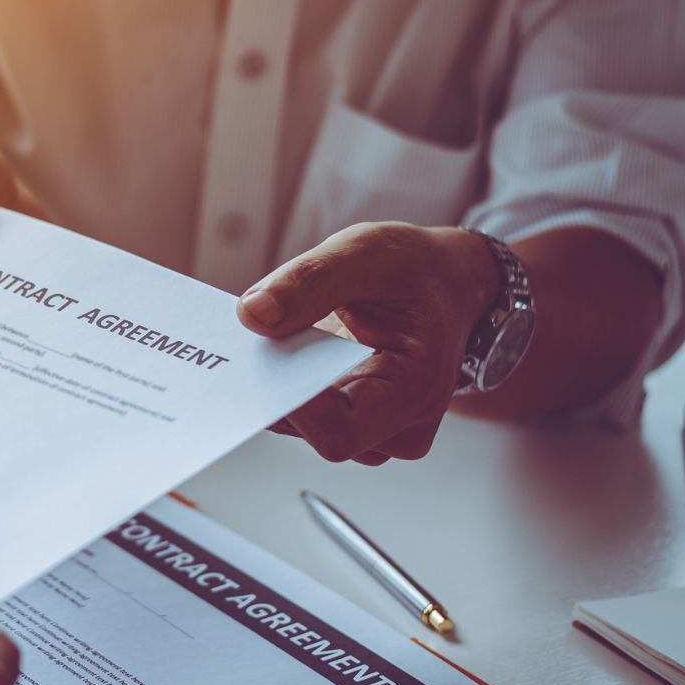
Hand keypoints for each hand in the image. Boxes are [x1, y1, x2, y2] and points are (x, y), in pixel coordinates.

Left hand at [238, 223, 499, 464]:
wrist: (443, 284)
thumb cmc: (417, 271)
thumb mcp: (367, 252)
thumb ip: (309, 281)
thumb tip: (253, 314)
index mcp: (416, 389)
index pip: (339, 431)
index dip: (292, 405)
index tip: (258, 360)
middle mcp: (399, 425)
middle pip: (313, 430)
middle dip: (275, 386)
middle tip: (241, 342)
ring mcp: (374, 430)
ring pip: (300, 425)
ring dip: (274, 383)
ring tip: (265, 334)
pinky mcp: (350, 420)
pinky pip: (301, 415)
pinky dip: (280, 381)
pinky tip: (272, 347)